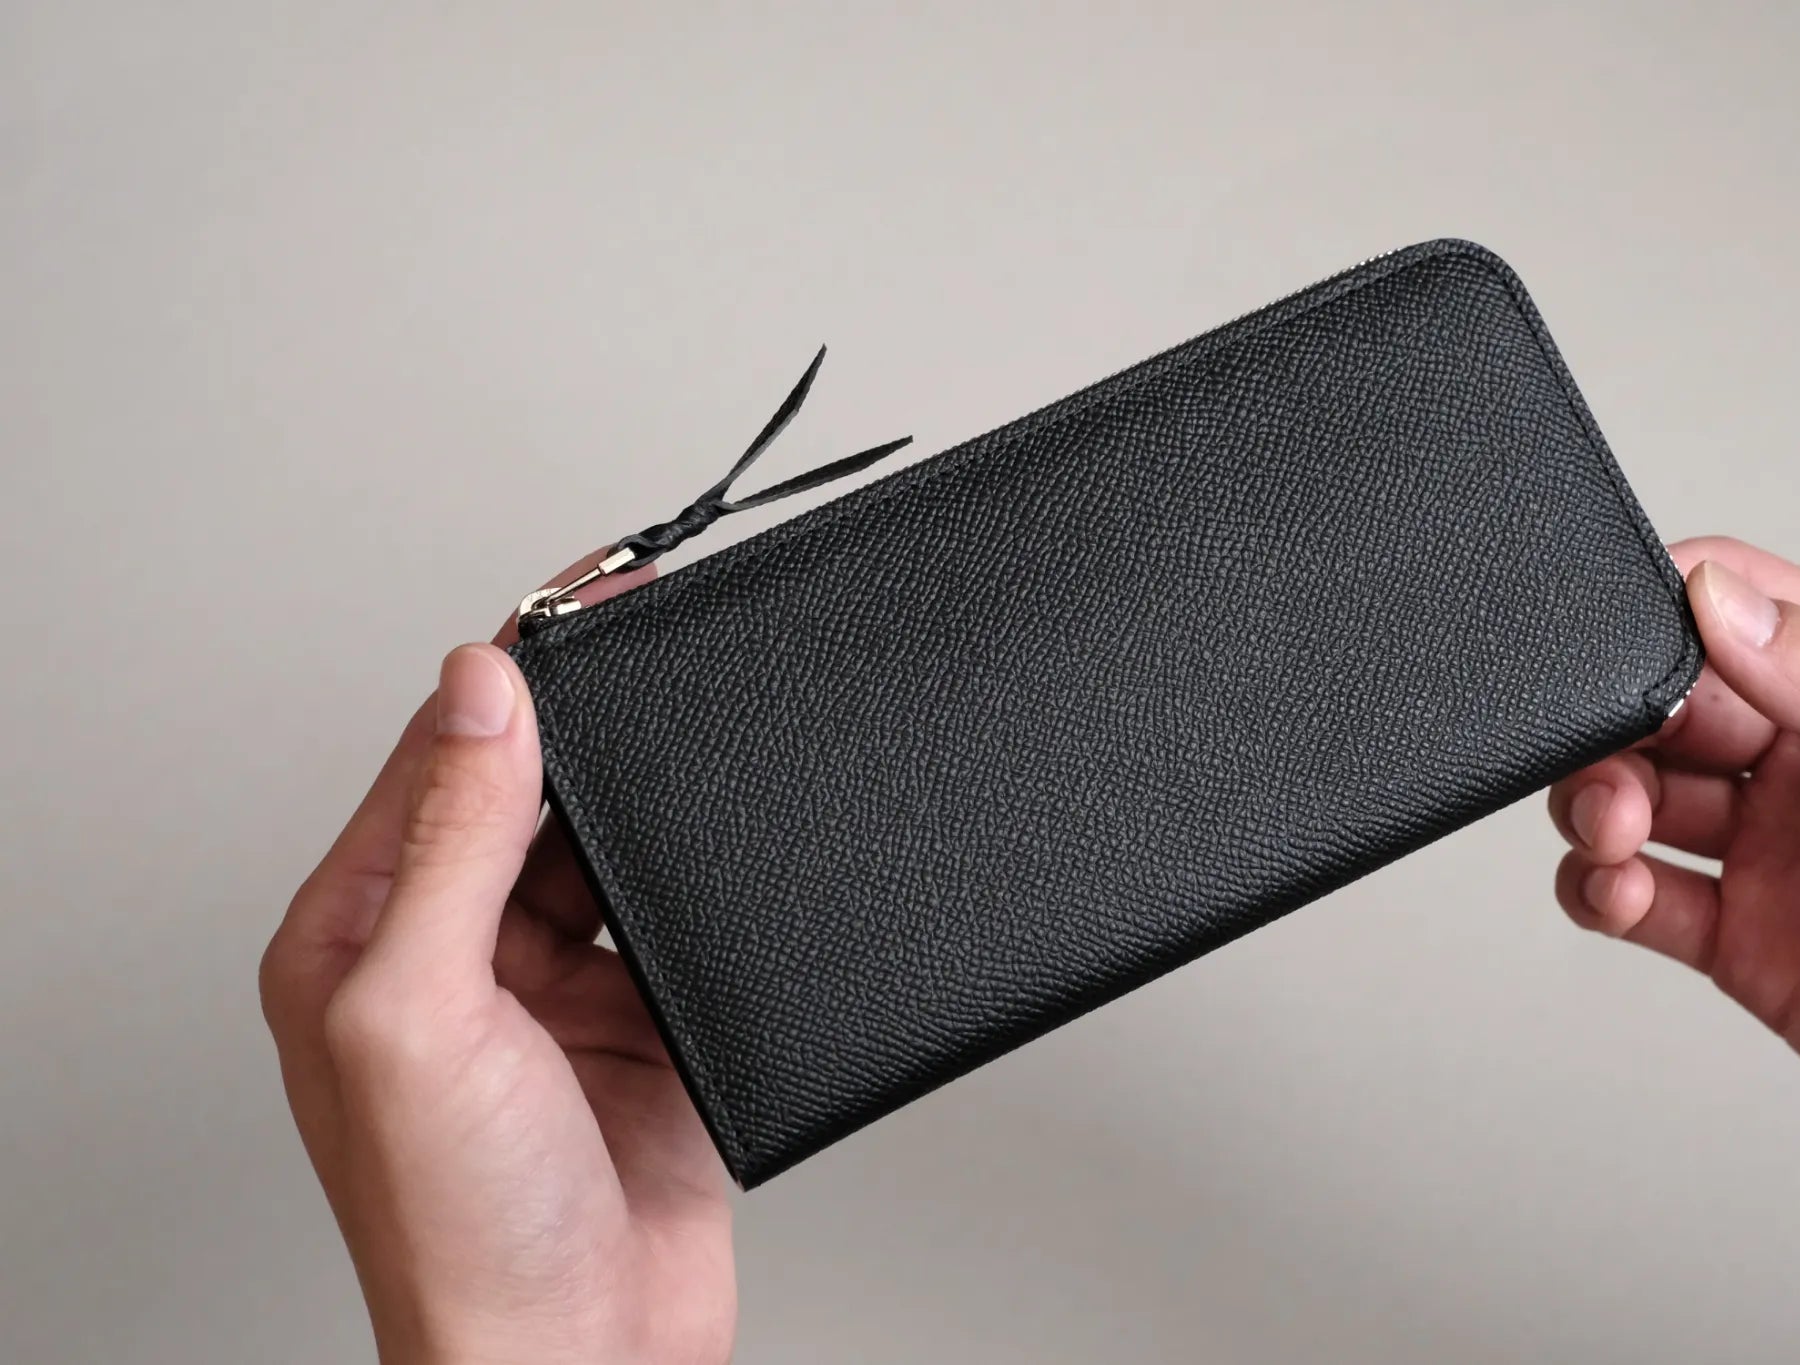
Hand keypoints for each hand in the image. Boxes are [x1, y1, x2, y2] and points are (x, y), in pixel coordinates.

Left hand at [260, 553, 735, 1364]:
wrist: (585, 1359)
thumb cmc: (460, 1236)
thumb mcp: (421, 1015)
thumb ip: (452, 846)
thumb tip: (482, 692)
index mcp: (363, 936)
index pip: (436, 760)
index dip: (508, 673)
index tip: (574, 600)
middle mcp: (456, 954)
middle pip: (530, 789)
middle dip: (588, 722)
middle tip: (651, 635)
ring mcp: (555, 990)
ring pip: (611, 844)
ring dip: (650, 804)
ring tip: (696, 751)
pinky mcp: (644, 1023)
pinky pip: (679, 914)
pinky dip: (704, 880)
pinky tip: (723, 852)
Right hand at [1548, 537, 1799, 1181]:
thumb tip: (1719, 599)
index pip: (1739, 611)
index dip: (1668, 614)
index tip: (1626, 646)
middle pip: (1666, 710)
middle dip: (1617, 728)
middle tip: (1614, 765)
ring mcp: (1779, 852)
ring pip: (1638, 801)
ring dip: (1596, 806)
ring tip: (1612, 834)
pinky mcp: (1750, 945)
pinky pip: (1643, 902)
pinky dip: (1600, 892)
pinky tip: (1614, 890)